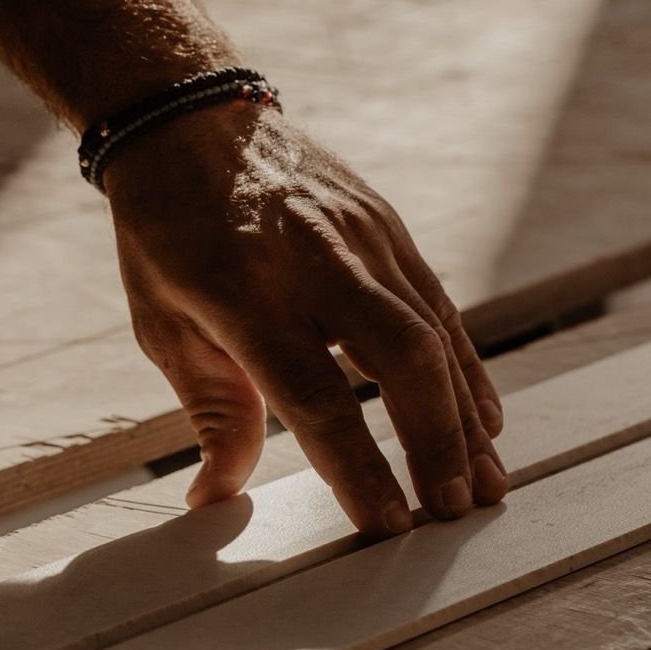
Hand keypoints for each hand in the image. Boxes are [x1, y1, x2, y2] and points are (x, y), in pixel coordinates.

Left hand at [106, 106, 506, 535]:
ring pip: (434, 334)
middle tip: (453, 512)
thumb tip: (215, 499)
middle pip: (401, 360)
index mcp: (244, 295)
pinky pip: (440, 304)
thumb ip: (210, 415)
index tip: (390, 527)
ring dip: (464, 416)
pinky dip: (467, 366)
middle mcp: (314, 262)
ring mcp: (361, 236)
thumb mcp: (163, 327)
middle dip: (436, 445)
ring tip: (488, 483)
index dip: (359, 468)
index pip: (317, 398)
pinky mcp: (388, 226)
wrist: (191, 122)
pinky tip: (484, 417)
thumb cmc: (166, 237)